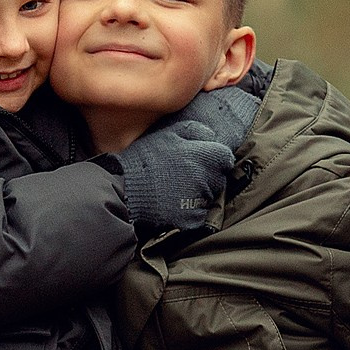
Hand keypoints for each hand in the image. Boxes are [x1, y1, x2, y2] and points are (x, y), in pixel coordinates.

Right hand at [113, 120, 235, 232]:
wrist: (123, 189)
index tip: (203, 161)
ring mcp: (199, 199)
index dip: (216, 159)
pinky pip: (199, 214)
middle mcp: (205, 177)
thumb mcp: (168, 135)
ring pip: (210, 197)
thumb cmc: (144, 159)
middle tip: (185, 176)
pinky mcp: (190, 218)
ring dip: (199, 194)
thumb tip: (213, 135)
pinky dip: (190, 211)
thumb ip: (194, 131)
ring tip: (176, 189)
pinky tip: (174, 204)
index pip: (226, 158)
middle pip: (219, 179)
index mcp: (203, 155)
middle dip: (208, 177)